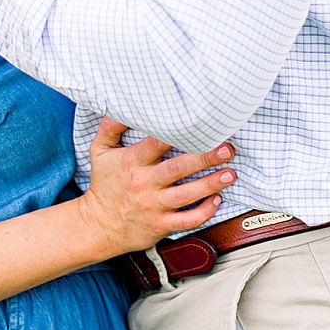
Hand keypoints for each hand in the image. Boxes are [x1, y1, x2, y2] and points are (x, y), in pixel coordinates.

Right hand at [77, 117, 235, 255]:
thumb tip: (121, 103)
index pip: (156, 143)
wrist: (99, 226)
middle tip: (226, 148)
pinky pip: (187, 220)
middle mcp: (144, 183)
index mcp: (132, 161)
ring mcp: (154, 205)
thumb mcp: (100, 151)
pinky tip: (217, 200)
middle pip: (179, 168)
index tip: (198, 124)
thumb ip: (110, 126)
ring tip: (230, 173)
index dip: (177, 133)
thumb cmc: (105, 184)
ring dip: (211, 184)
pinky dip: (205, 211)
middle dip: (205, 157)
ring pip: (187, 195)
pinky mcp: (161, 225)